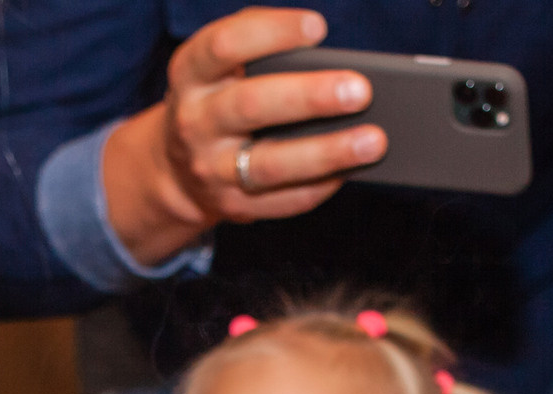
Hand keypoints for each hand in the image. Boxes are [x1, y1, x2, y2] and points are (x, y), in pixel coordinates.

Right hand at [102, 8, 383, 267]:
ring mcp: (211, 169)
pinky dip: (320, 186)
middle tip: (360, 90)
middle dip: (309, 98)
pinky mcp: (232, 205)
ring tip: (374, 141)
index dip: (271, 33)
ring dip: (326, 153)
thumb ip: (260, 45)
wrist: (177, 167)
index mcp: (191, 74)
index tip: (317, 28)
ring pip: (270, 164)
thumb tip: (329, 57)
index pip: (224, 45)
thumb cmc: (220, 96)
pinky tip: (352, 170)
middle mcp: (195, 121)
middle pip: (251, 106)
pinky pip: (282, 201)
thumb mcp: (221, 64)